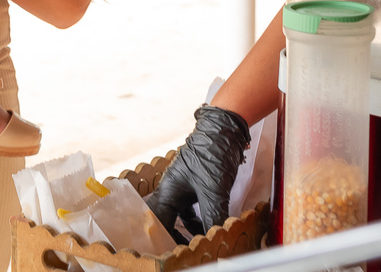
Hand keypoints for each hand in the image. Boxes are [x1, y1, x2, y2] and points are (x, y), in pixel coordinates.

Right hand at [147, 105, 250, 242]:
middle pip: (165, 220)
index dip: (159, 238)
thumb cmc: (212, 153)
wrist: (224, 129)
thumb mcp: (213, 189)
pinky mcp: (197, 185)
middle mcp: (172, 190)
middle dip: (171, 237)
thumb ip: (213, 215)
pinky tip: (209, 227)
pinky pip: (194, 209)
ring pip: (181, 216)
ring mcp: (184, 187)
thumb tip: (214, 236)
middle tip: (180, 250)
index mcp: (168, 190)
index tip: (168, 251)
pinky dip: (201, 220)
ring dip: (188, 231)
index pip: (156, 221)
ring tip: (197, 244)